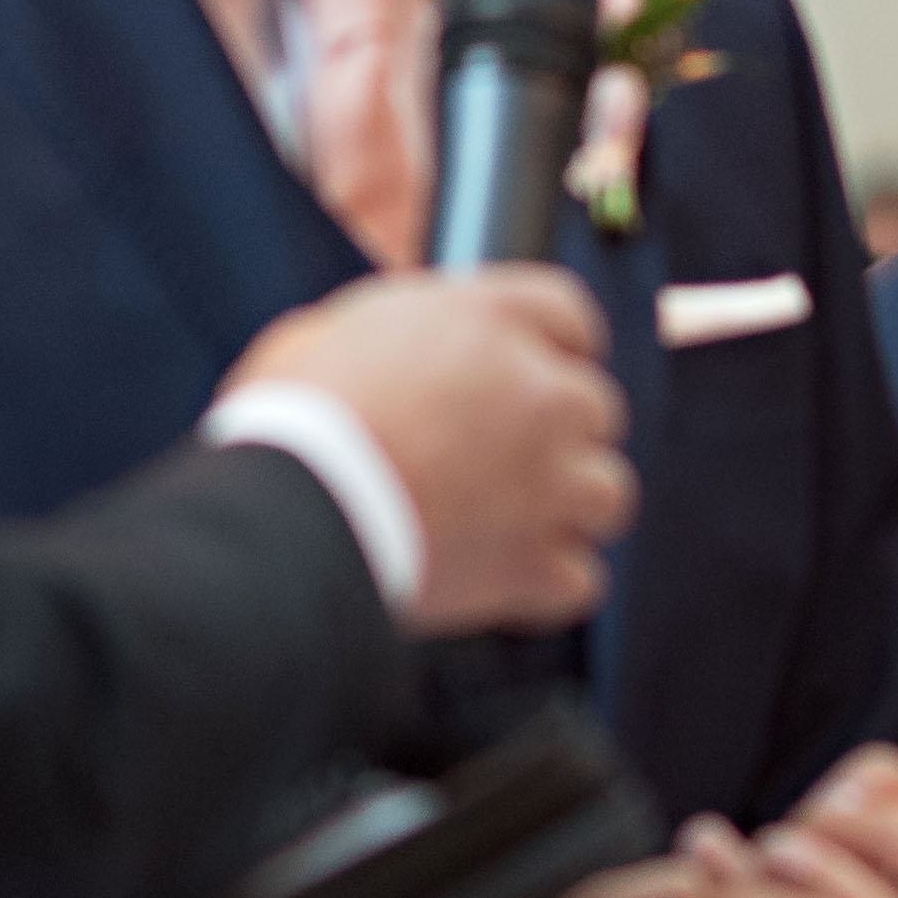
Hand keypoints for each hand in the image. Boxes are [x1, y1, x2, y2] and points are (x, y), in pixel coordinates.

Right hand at [223, 267, 631, 635]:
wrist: (290, 516)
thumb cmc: (290, 420)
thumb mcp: (326, 333)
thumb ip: (389, 332)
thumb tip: (389, 350)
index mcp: (487, 320)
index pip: (569, 312)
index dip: (557, 344)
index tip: (541, 368)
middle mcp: (539, 393)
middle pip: (596, 408)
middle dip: (557, 433)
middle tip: (503, 459)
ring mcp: (548, 482)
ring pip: (608, 493)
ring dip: (570, 508)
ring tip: (513, 522)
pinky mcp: (534, 564)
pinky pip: (580, 580)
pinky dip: (546, 585)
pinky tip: (504, 581)